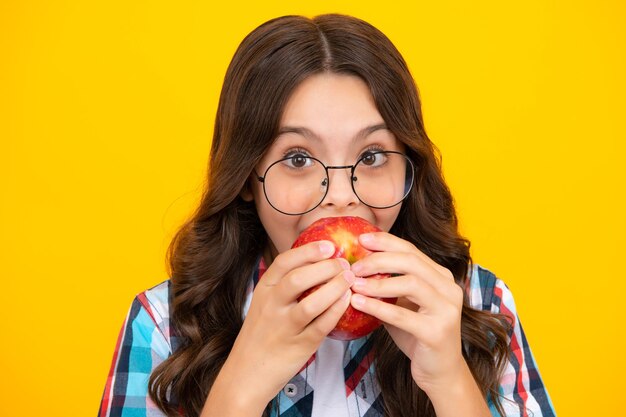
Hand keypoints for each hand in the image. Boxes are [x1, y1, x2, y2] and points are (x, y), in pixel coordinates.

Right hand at [204, 241, 353, 414]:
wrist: (246, 375)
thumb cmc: (262, 335)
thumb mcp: (264, 305)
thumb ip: (283, 285)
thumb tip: (317, 262)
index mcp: (263, 291)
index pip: (284, 262)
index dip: (308, 251)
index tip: (329, 245)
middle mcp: (271, 307)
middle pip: (298, 279)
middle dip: (325, 267)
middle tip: (344, 263)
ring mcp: (283, 328)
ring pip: (311, 303)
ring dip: (334, 288)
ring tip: (349, 280)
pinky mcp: (298, 346)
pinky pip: (320, 326)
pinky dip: (336, 311)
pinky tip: (347, 301)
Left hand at [349, 232, 466, 394]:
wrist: (439, 372)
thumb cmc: (417, 335)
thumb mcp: (403, 304)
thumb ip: (389, 285)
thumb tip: (356, 266)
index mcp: (441, 277)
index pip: (412, 250)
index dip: (386, 242)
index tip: (361, 239)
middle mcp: (449, 289)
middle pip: (411, 262)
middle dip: (379, 259)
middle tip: (354, 265)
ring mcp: (446, 310)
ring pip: (410, 284)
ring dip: (378, 282)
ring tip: (354, 284)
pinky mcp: (437, 332)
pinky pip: (403, 315)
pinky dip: (377, 307)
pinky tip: (358, 303)